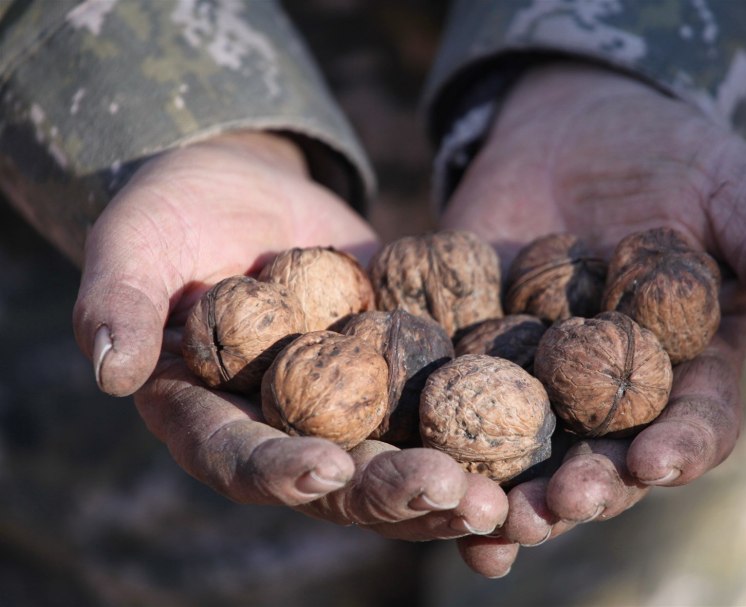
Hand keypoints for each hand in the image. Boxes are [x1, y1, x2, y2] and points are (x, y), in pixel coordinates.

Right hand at [73, 131, 506, 537]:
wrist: (248, 189)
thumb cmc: (176, 211)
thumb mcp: (138, 241)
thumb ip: (121, 299)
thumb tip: (111, 370)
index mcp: (214, 417)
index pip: (242, 459)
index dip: (280, 472)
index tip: (323, 471)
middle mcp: (287, 430)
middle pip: (341, 482)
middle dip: (396, 494)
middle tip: (454, 498)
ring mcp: (351, 410)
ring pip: (404, 465)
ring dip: (457, 488)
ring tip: (507, 503)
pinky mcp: (402, 376)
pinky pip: (445, 414)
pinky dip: (488, 440)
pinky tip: (536, 465)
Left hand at [441, 63, 745, 575]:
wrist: (574, 122)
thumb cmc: (673, 154)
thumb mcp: (734, 188)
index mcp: (689, 363)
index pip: (693, 422)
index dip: (678, 448)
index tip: (654, 462)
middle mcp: (616, 387)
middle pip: (604, 458)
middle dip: (584, 489)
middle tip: (556, 507)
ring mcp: (542, 373)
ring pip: (531, 450)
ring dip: (511, 490)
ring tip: (489, 519)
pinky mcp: (479, 349)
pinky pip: (461, 399)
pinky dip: (443, 437)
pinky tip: (423, 468)